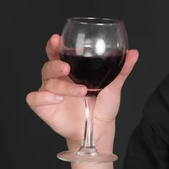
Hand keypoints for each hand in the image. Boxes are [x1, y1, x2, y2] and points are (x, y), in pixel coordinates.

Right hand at [26, 34, 138, 150]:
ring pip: (47, 82)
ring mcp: (50, 92)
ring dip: (63, 86)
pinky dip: (44, 96)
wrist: (99, 129)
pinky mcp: (44, 107)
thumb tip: (134, 52)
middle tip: (67, 68)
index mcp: (72, 70)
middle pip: (49, 65)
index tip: (57, 39)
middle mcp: (59, 79)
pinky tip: (58, 99)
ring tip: (81, 91)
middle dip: (55, 64)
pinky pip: (34, 98)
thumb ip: (122, 69)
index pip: (58, 53)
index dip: (55, 45)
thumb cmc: (104, 106)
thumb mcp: (114, 86)